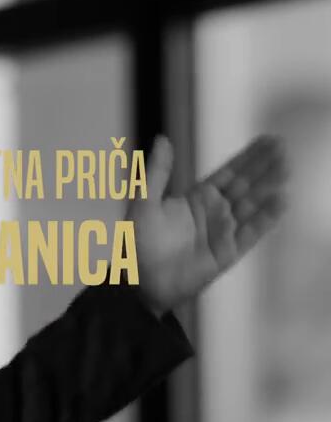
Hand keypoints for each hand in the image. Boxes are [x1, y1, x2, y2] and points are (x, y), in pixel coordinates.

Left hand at [129, 134, 288, 316]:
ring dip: (268, 186)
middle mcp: (213, 213)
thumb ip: (157, 172)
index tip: (266, 139)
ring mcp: (223, 231)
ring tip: (286, 167)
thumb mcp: (143, 203)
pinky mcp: (229, 251)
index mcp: (195, 199)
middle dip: (263, 166)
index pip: (227, 173)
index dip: (247, 157)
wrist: (139, 282)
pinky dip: (266, 217)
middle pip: (244, 185)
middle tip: (282, 147)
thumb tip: (162, 140)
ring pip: (252, 204)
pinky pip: (251, 231)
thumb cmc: (136, 244)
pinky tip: (280, 200)